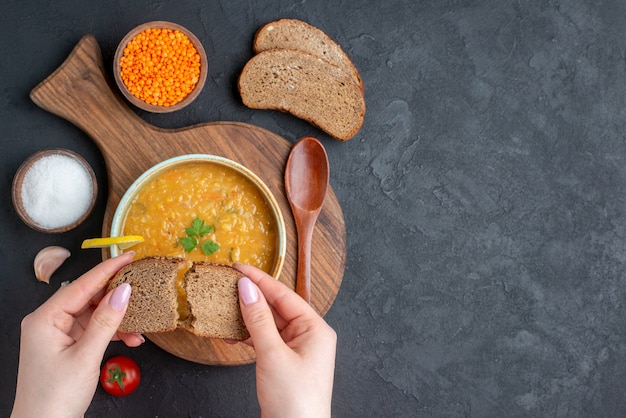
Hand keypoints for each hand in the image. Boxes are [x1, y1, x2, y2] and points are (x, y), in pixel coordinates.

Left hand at [11, 252, 142, 417]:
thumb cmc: (55, 398)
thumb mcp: (86, 356)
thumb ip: (106, 322)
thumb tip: (123, 291)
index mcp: (44, 319)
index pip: (82, 285)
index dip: (108, 270)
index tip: (129, 256)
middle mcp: (48, 322)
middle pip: (88, 297)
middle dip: (116, 297)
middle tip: (142, 287)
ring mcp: (57, 334)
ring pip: (94, 314)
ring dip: (118, 319)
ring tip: (140, 323)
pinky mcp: (67, 345)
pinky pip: (93, 329)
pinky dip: (112, 332)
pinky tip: (131, 338)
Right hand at [233, 263, 336, 417]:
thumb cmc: (295, 401)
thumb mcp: (272, 354)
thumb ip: (258, 319)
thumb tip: (247, 289)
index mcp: (315, 328)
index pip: (284, 295)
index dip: (260, 280)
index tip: (239, 268)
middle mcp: (309, 336)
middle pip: (276, 307)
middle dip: (252, 298)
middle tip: (228, 285)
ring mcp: (297, 350)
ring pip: (268, 324)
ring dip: (247, 318)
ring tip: (224, 307)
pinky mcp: (284, 363)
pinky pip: (265, 341)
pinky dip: (248, 337)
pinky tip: (230, 334)